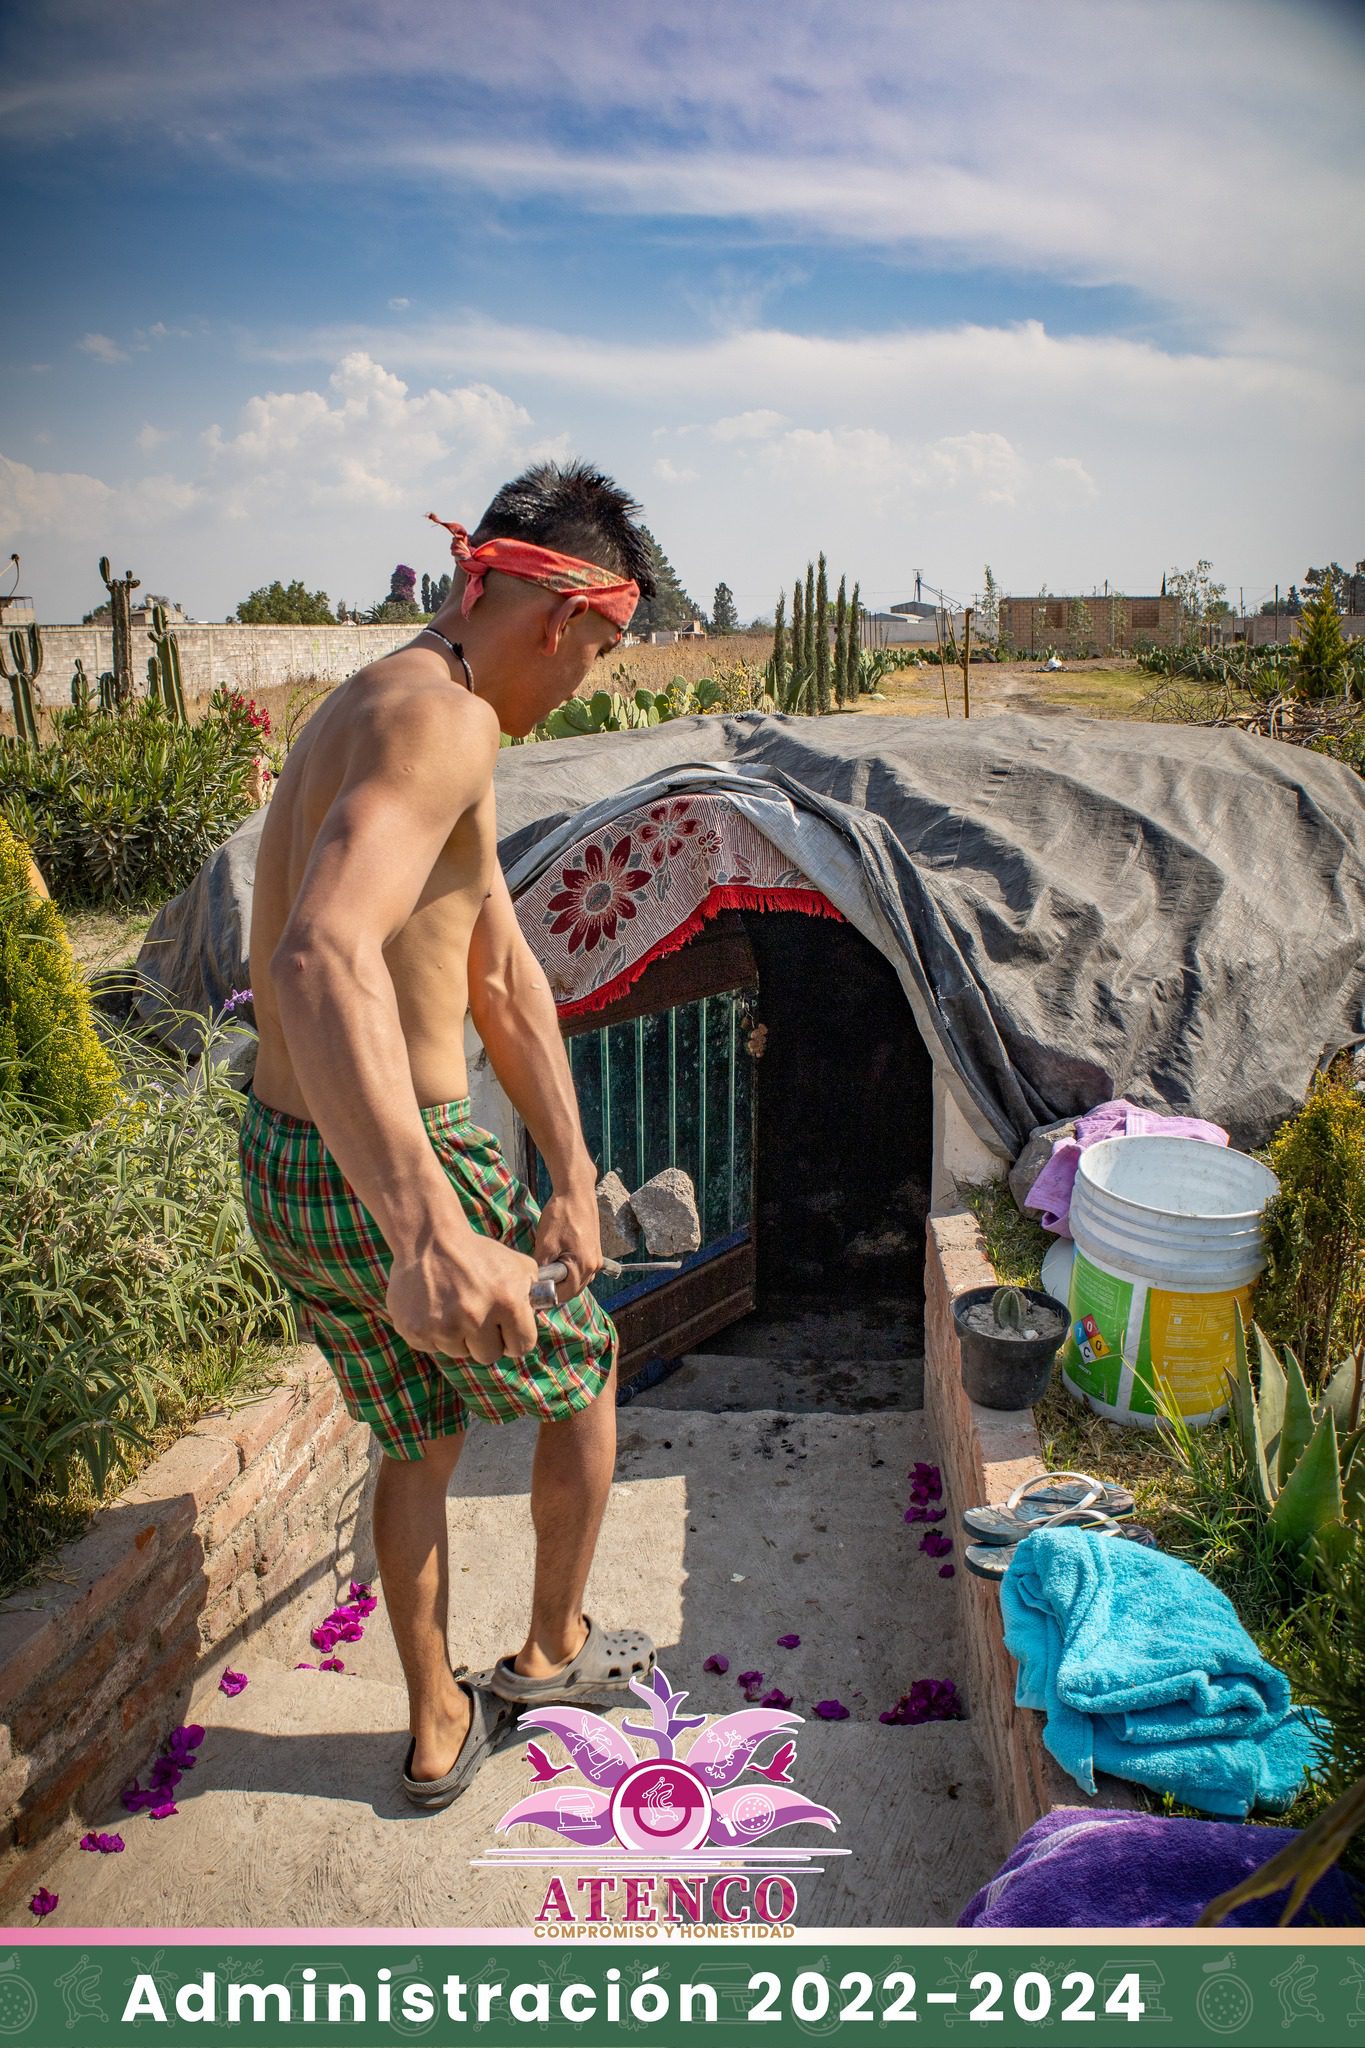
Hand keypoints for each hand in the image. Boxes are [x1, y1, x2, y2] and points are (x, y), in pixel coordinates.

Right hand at [386, 1206, 540, 1363]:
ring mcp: (443, 1326)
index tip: (506, 1329)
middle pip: (489, 1356)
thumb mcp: (519, 1265)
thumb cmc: (478, 1254)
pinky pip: (433, 1347)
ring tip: (453, 1306)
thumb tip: (542, 1313)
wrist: (429, 1240)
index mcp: (507, 1302)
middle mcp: (475, 1317)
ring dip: (459, 1336)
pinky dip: (435, 1333)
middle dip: (485, 1340)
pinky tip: (435, 1307)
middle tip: (476, 1315)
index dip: (515, 1338)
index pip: (521, 1347)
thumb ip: (535, 1293)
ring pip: (459, 1353)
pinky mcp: (416, 1331)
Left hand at [533, 1184, 603, 1303]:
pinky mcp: (594, 1251)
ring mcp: (596, 1258)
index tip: (532, 1293)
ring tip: (544, 1274)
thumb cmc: (561, 1215)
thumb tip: (534, 1283)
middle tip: (536, 1285)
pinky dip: (568, 1271)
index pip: (565, 1294)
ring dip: (562, 1281)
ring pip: (577, 1280)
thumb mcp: (545, 1243)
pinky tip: (555, 1263)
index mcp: (585, 1266)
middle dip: (555, 1290)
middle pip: (573, 1290)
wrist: (576, 1192)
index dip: (547, 1296)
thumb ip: (542, 1268)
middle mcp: (595, 1265)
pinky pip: (581, 1269)